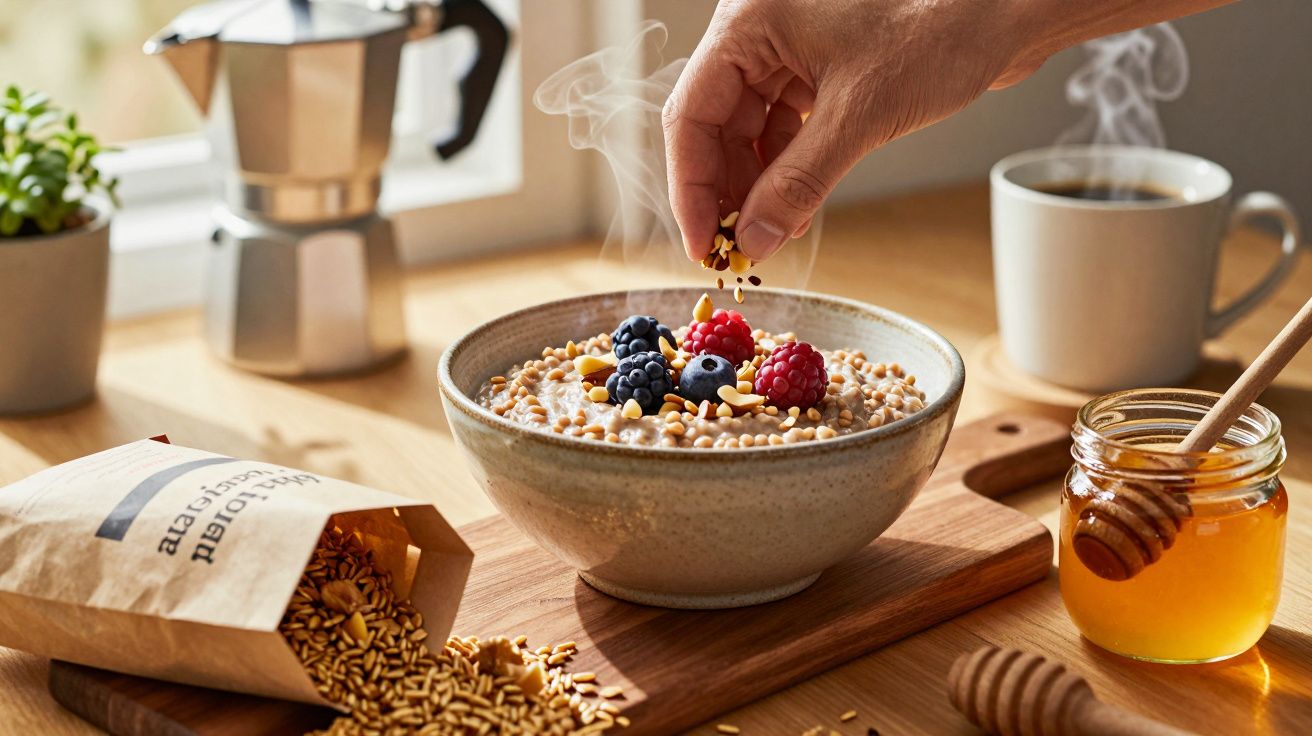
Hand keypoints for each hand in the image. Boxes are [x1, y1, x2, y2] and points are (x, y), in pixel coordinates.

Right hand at [663, 0, 1032, 261]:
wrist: (1009, 7)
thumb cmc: (940, 27)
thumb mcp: (860, 115)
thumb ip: (799, 182)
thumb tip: (754, 240)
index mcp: (748, 22)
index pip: (691, 115)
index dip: (692, 188)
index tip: (702, 244)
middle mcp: (759, 31)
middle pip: (714, 126)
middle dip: (727, 191)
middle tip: (736, 249)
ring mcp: (789, 48)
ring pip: (748, 131)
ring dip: (758, 186)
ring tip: (771, 234)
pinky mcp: (820, 67)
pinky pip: (784, 127)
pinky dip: (787, 169)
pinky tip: (795, 207)